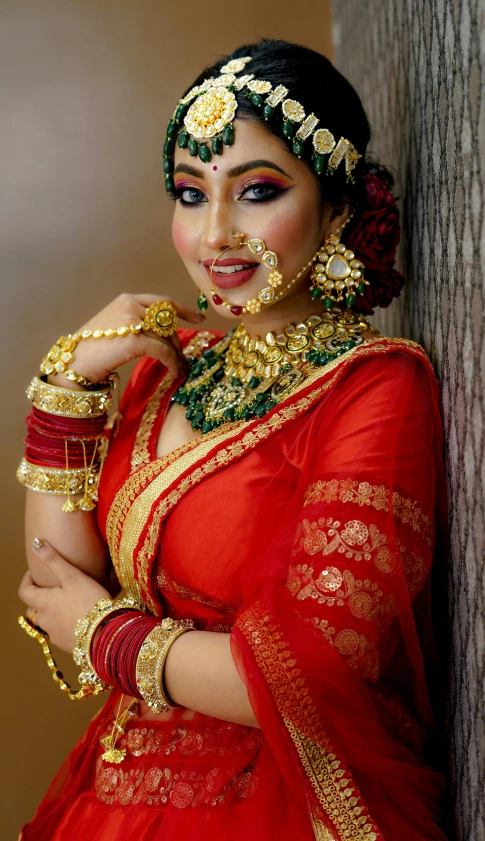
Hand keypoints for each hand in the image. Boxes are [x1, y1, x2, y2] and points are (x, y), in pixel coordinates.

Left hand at [18, 539, 110, 651]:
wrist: (106, 633)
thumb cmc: (89, 601)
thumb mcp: (72, 576)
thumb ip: (53, 559)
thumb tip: (36, 543)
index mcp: (43, 602)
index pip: (24, 592)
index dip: (27, 580)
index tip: (35, 573)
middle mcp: (45, 620)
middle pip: (34, 609)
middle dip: (39, 598)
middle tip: (52, 589)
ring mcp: (55, 634)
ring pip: (46, 623)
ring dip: (51, 614)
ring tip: (66, 604)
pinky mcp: (67, 645)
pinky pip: (59, 633)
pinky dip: (63, 625)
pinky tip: (77, 620)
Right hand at [52, 293, 205, 385]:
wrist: (74, 362)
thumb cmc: (92, 349)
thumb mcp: (114, 326)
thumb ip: (136, 323)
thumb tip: (163, 335)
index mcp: (127, 299)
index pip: (163, 301)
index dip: (183, 309)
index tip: (198, 318)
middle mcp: (131, 305)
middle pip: (167, 322)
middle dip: (177, 341)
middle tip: (184, 358)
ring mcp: (132, 320)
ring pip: (167, 337)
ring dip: (177, 355)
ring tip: (180, 369)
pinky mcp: (134, 338)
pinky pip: (162, 351)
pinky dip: (172, 363)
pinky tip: (174, 372)